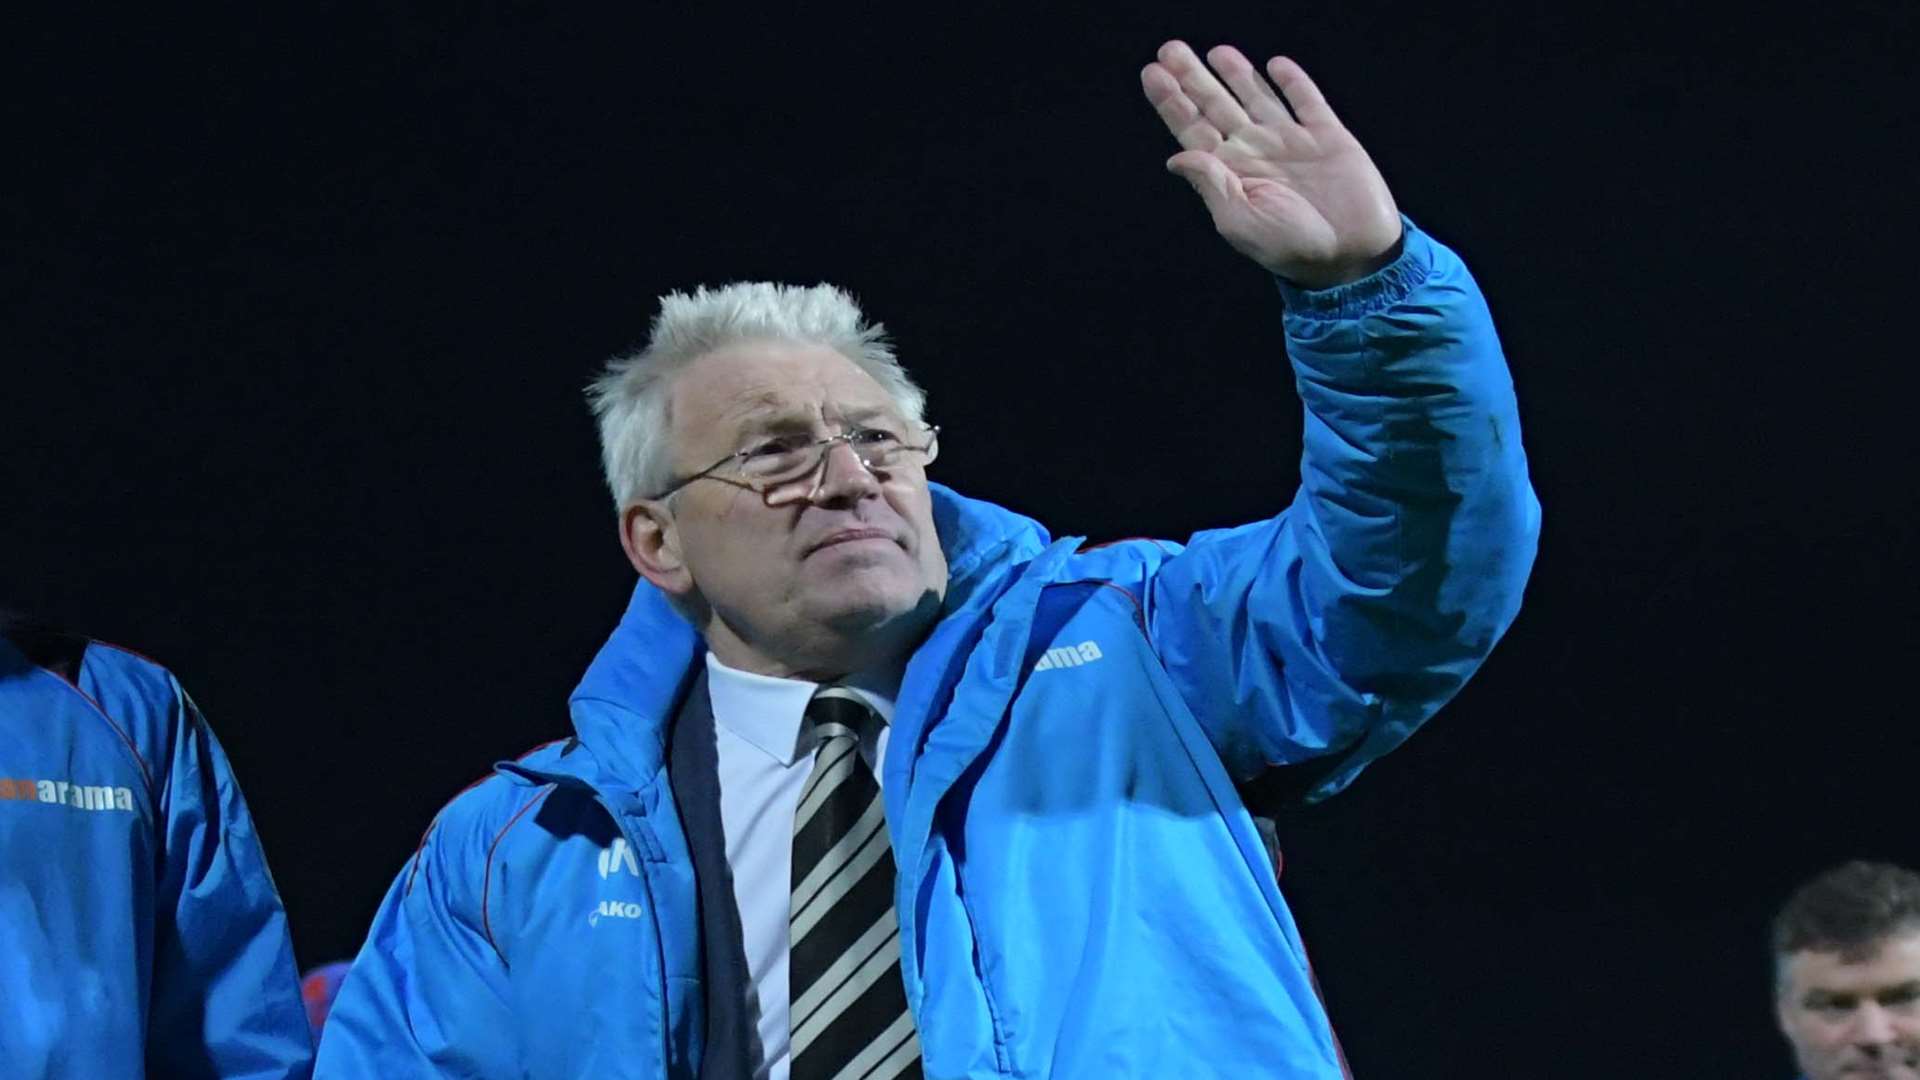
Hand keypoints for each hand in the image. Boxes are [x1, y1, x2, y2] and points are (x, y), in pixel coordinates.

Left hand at [1142, 42, 1401, 288]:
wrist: (1352, 256)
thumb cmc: (1292, 249)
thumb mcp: (1241, 222)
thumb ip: (1211, 185)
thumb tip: (1175, 157)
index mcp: (1231, 174)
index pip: (1193, 130)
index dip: (1171, 102)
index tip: (1152, 74)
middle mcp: (1256, 152)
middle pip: (1217, 105)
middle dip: (1192, 78)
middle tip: (1170, 49)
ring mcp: (1291, 142)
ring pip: (1256, 97)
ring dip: (1236, 73)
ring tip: (1215, 52)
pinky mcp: (1329, 137)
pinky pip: (1306, 102)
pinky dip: (1292, 82)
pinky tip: (1274, 65)